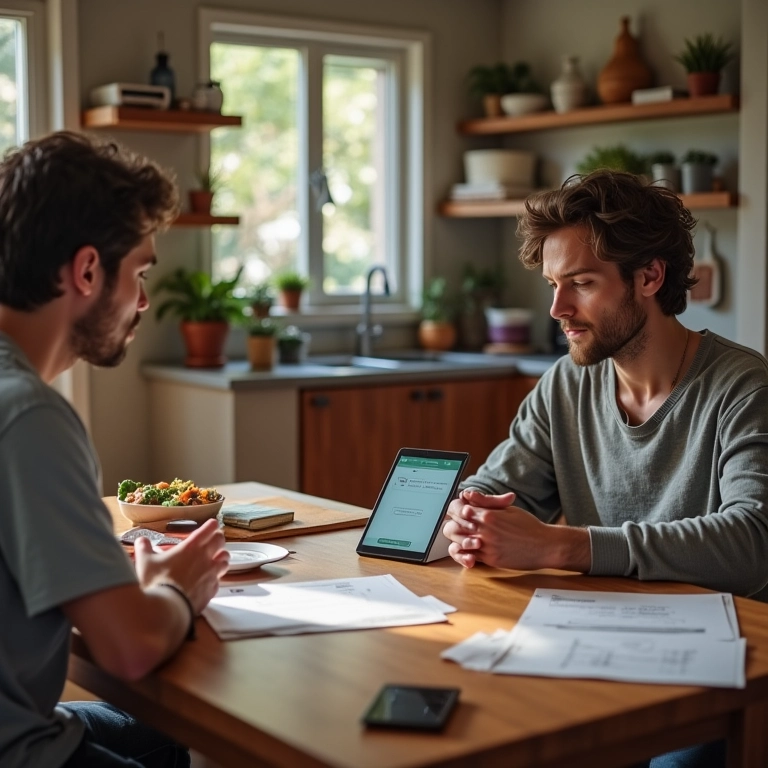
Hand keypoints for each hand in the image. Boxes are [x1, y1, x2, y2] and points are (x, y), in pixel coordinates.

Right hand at [134, 518, 228, 613]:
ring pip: (225, 559)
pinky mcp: (212, 589)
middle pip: (221, 541)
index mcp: (191, 547)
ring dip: (221, 557)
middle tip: (213, 540)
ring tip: (215, 559)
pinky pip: (219, 579)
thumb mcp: (145, 562)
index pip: (209, 529)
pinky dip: (215, 577)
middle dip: (218, 538)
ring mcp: (211, 574)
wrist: (166, 608)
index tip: (211, 524)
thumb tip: (141, 540)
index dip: (211, 525)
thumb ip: (144, 548)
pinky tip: (208, 580)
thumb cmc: (156, 582)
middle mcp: (205, 558)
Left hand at [443, 489, 590, 571]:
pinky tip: (469, 548)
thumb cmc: (528, 525)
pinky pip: (469, 557)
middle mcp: (484, 531)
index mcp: (488, 515)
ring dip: (457, 539)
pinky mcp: (490, 560)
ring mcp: (486, 547)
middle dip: (453, 523)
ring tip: (463, 535)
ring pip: (458, 543)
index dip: (454, 508)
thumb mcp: (507, 508)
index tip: (458, 509)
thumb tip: (467, 494)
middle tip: (458, 522)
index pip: (457, 508)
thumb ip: (485, 501)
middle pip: (453, 526)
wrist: (545, 546)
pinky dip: (465, 552)